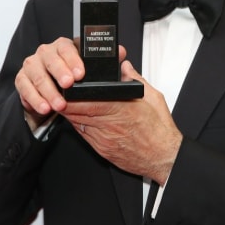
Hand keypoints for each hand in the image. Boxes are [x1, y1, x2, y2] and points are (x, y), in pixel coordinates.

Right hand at [16, 38, 125, 128]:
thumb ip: (107, 60)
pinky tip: (45, 108)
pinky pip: (25, 88)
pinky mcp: (23, 79)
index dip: (73, 59)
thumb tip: (120, 52)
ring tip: (59, 105)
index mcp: (64, 46)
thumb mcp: (92, 68)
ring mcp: (33, 65)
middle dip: (59, 72)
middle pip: (50, 58)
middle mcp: (46, 52)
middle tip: (69, 86)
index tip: (81, 73)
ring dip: (48, 91)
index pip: (66, 47)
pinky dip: (35, 99)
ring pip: (37, 75)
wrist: (53, 90)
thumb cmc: (74, 76)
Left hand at [64, 60, 182, 185]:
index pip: (89, 102)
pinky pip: (84, 135)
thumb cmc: (160, 130)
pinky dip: (78, 125)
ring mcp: (104, 139)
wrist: (163, 157)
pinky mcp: (103, 150)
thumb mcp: (153, 97)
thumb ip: (136, 79)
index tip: (68, 87)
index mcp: (122, 109)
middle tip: (60, 93)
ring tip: (67, 103)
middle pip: (78, 113)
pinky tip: (79, 118)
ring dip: (70, 114)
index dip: (73, 96)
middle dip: (66, 103)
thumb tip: (125, 67)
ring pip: (78, 124)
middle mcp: (110, 125)